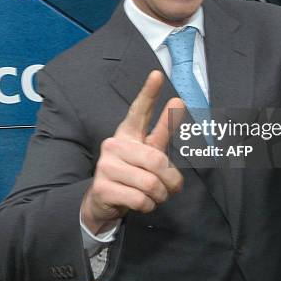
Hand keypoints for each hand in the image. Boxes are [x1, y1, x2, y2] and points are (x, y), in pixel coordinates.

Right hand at [80, 71, 184, 233]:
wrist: (103, 202)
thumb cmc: (132, 173)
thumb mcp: (148, 153)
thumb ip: (163, 131)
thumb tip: (178, 101)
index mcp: (128, 133)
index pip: (140, 111)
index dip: (149, 93)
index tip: (157, 75)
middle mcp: (113, 144)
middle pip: (157, 160)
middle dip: (170, 180)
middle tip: (171, 188)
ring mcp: (105, 166)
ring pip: (150, 183)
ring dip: (159, 195)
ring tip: (152, 195)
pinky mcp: (102, 188)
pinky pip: (140, 199)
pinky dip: (147, 206)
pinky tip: (139, 202)